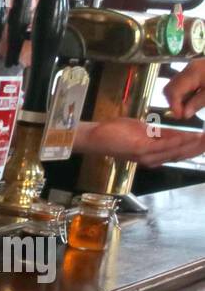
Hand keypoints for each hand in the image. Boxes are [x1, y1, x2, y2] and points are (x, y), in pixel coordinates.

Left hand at [81, 116, 204, 167]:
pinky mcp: (141, 149)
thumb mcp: (144, 131)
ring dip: (194, 143)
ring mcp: (147, 155)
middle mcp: (153, 159)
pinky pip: (164, 145)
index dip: (197, 146)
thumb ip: (161, 134)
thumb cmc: (117, 132)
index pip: (181, 151)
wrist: (96, 136)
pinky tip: (191, 135)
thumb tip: (180, 134)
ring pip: (176, 150)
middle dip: (200, 146)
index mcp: (154, 155)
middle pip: (182, 153)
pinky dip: (179, 141)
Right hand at [164, 58, 204, 119]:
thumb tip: (184, 114)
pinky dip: (185, 92)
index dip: (174, 106)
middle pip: (170, 87)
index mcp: (193, 73)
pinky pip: (184, 82)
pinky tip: (194, 97)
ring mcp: (193, 67)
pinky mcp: (197, 69)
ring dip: (179, 98)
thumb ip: (197, 103)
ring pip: (175, 85)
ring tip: (190, 106)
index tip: (181, 117)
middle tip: (184, 112)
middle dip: (174, 102)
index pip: (173, 92)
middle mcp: (189, 68)